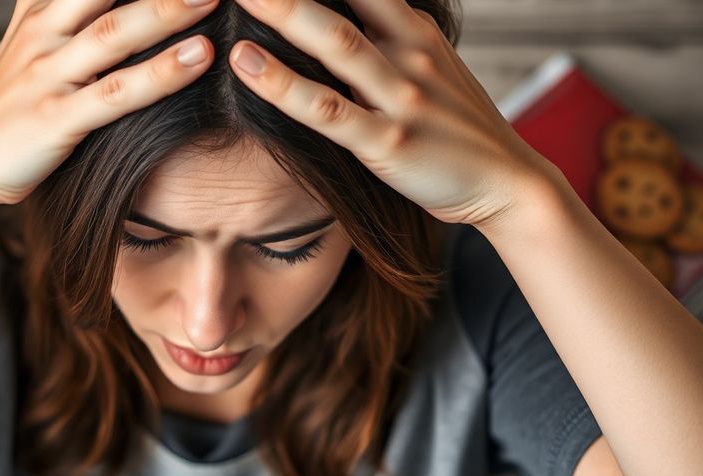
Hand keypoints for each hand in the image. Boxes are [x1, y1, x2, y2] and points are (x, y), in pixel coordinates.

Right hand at [0, 0, 218, 208]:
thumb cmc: (9, 107)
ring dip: (166, 13)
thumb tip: (108, 3)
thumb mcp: (30, 44)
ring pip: (114, 34)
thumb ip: (63, 12)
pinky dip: (161, 74)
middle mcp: (42, 34)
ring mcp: (47, 76)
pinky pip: (117, 93)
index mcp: (38, 12)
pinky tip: (199, 57)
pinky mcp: (56, 120)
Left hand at [225, 0, 564, 226]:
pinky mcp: (387, 142)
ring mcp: (400, 98)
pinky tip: (245, 63)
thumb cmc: (456, 126)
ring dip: (282, 14)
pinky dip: (283, 85)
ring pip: (335, 45)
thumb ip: (388, 39)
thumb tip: (338, 20)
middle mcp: (409, 54)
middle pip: (340, 6)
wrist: (507, 181)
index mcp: (415, 32)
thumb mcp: (430, 67)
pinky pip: (328, 110)